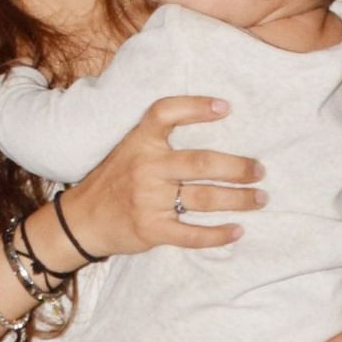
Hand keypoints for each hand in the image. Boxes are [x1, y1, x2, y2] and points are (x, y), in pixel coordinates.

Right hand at [57, 96, 266, 259]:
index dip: (195, 107)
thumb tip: (215, 121)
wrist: (81, 220)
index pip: (165, 113)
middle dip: (237, 167)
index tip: (226, 107)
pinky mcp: (152, 230)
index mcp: (140, 141)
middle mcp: (146, 167)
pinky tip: (237, 230)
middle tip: (260, 170)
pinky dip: (218, 235)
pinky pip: (192, 234)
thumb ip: (161, 137)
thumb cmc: (116, 179)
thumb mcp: (131, 147)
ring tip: (260, 198)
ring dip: (238, 199)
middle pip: (200, 162)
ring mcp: (148, 200)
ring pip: (204, 198)